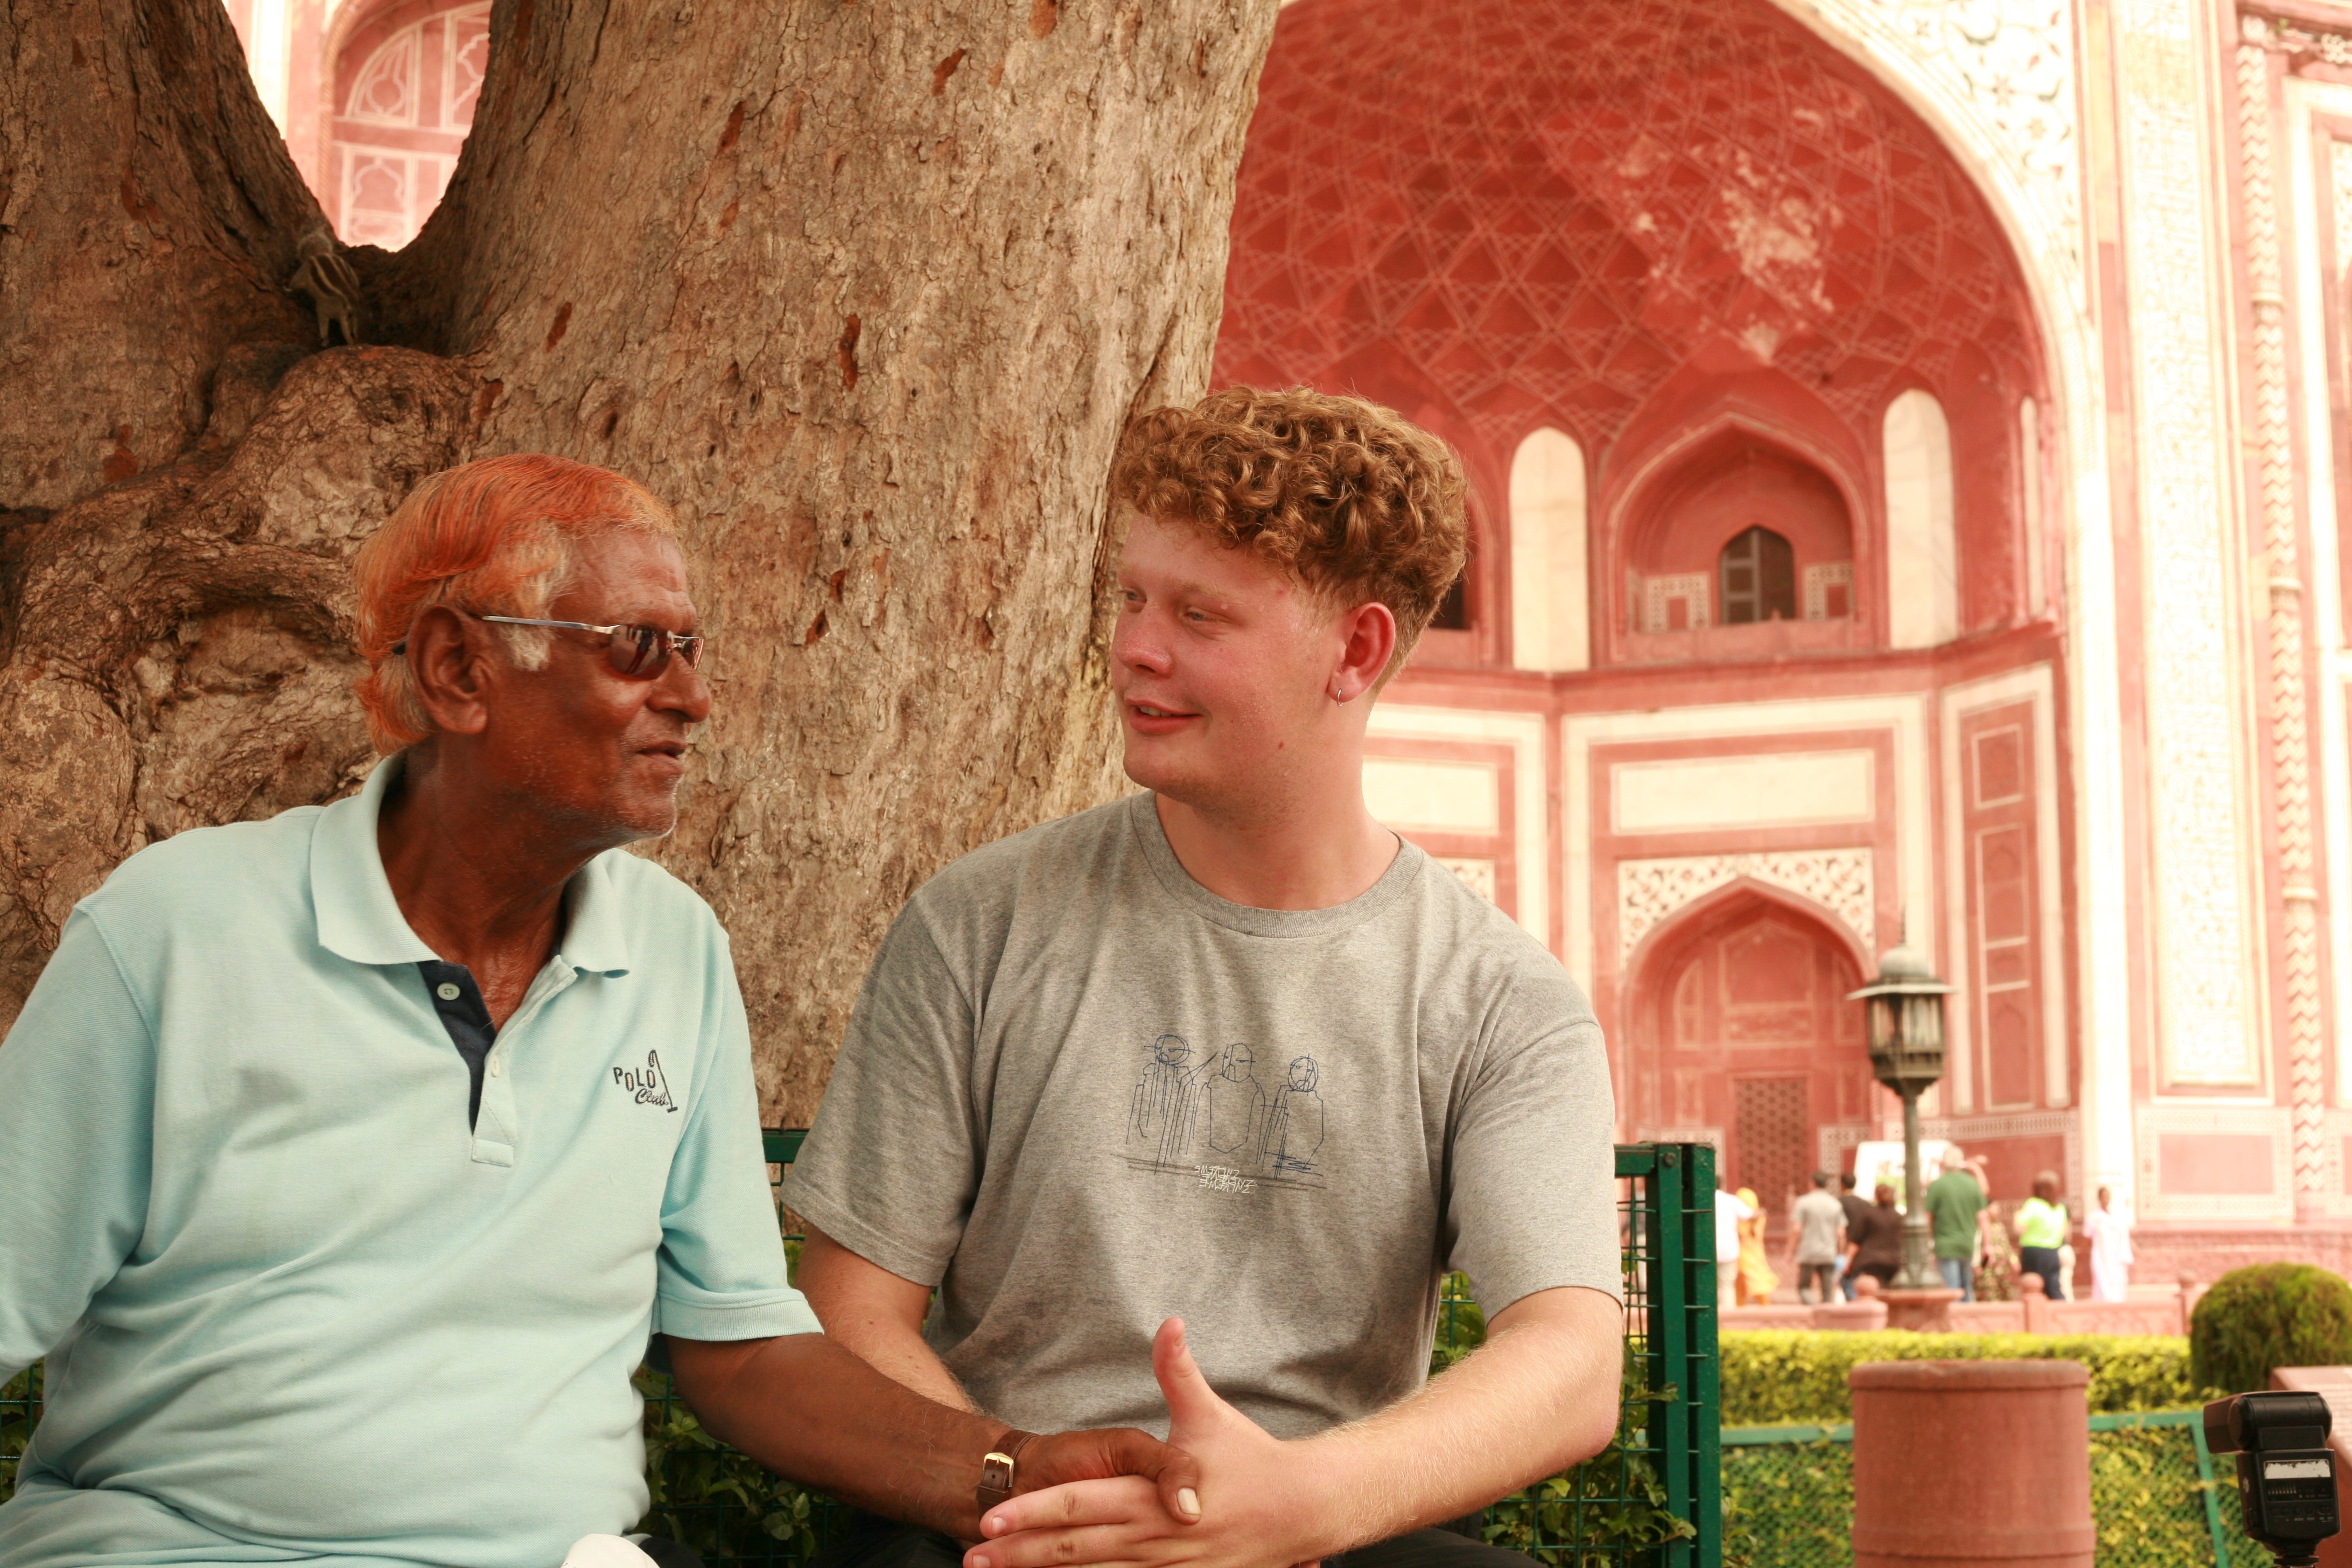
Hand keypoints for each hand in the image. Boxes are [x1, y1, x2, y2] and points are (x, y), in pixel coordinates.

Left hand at [966, 1319, 1337, 1567]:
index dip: (1029, 1513)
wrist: (1299, 1511)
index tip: (989, 1517)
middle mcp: (1149, 1540)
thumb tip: (1169, 1321)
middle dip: (1019, 1555)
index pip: (1076, 1508)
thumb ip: (1178, 1370)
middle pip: (1072, 1550)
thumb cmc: (1249, 1460)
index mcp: (1148, 1499)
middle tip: (975, 1556)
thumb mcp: (1208, 1413)